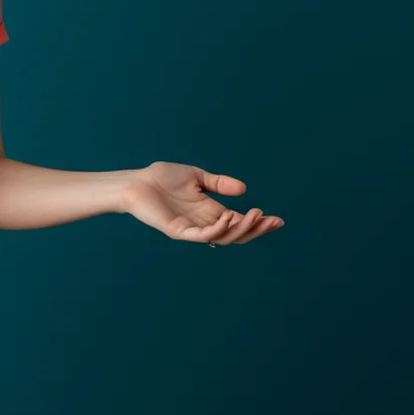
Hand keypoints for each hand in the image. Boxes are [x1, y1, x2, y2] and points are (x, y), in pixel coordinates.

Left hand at [121, 160, 283, 244]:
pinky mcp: (178, 231)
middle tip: (273, 221)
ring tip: (255, 215)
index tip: (277, 219)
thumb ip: (218, 183)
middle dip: (257, 229)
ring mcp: (191, 229)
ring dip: (241, 228)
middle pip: (236, 233)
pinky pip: (202, 235)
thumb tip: (243, 189)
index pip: (238, 222)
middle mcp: (203, 222)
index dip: (257, 222)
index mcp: (209, 211)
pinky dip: (218, 229)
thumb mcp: (196, 177)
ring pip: (223, 237)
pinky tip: (229, 218)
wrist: (136, 181)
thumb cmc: (161, 178)